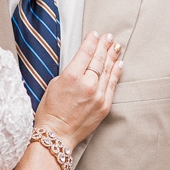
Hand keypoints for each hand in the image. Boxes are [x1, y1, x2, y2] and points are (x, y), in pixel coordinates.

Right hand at [35, 31, 122, 148]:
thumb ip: (70, 72)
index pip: (86, 53)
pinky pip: (112, 85)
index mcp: (72, 77)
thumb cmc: (50, 111)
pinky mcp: (104, 106)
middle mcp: (87, 84)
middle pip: (99, 60)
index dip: (92, 42)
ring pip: (108, 71)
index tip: (96, 35)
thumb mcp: (54, 84)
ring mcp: (98, 96)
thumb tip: (82, 64)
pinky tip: (119, 64)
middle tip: (109, 37)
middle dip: (104, 46)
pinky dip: (116, 73)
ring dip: (112, 57)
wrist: (57, 134)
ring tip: (116, 46)